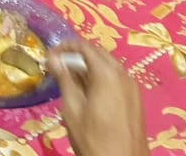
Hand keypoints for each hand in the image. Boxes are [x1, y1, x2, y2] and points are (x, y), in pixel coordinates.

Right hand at [51, 41, 147, 155]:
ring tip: (71, 82)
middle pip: (98, 54)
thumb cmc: (93, 139)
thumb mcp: (73, 109)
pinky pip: (117, 79)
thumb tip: (53, 58)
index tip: (49, 57)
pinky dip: (101, 79)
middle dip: (77, 57)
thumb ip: (64, 79)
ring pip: (108, 66)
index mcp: (107, 74)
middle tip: (58, 69)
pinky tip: (89, 94)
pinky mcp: (136, 100)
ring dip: (89, 68)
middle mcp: (124, 75)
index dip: (64, 47)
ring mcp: (133, 87)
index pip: (84, 46)